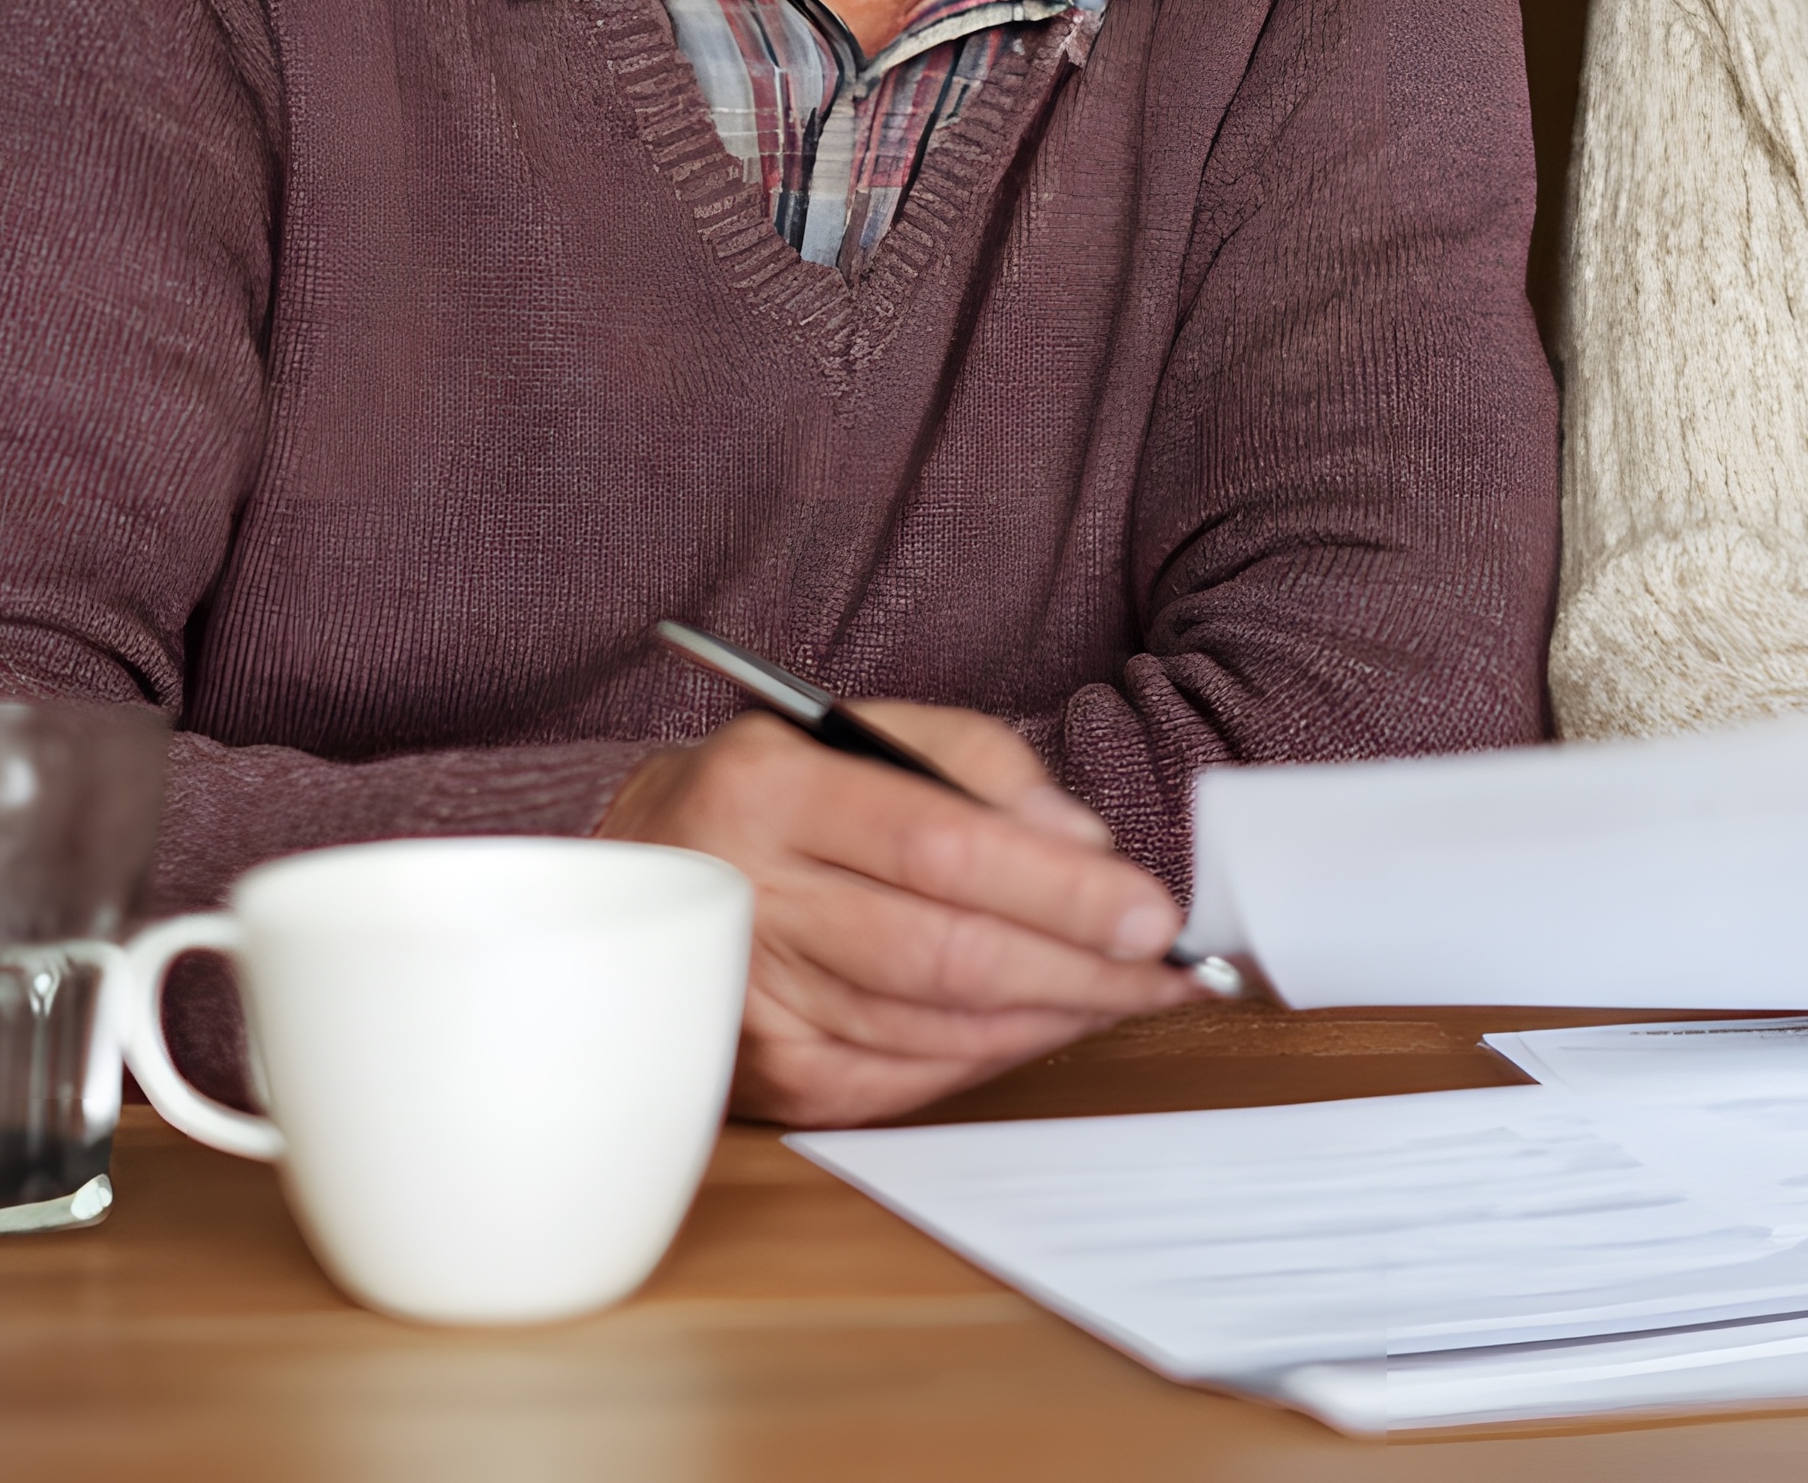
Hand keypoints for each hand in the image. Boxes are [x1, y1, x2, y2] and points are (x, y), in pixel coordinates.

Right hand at [595, 708, 1207, 1127]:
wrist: (639, 873)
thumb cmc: (778, 794)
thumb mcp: (862, 729)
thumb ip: (981, 767)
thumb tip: (1084, 846)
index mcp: (770, 790)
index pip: (941, 848)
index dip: (1059, 891)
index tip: (1153, 911)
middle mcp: (748, 897)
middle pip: (947, 953)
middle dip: (1081, 968)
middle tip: (1169, 969)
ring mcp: (751, 1002)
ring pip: (937, 1027)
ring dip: (1053, 1016)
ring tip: (1128, 990)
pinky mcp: (768, 1074)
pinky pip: (910, 1078)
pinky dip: (994, 1054)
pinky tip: (1046, 1023)